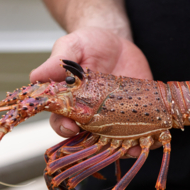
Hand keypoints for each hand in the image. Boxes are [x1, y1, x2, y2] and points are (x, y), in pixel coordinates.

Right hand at [30, 27, 152, 156]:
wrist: (117, 43)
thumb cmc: (89, 43)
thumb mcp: (72, 46)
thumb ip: (58, 61)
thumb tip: (35, 77)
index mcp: (70, 103)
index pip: (61, 122)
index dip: (64, 127)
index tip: (71, 127)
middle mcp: (90, 116)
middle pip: (88, 138)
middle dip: (96, 143)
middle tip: (107, 140)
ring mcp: (113, 118)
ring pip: (114, 142)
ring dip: (123, 147)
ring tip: (134, 146)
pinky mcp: (135, 116)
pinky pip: (138, 134)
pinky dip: (146, 140)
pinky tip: (153, 139)